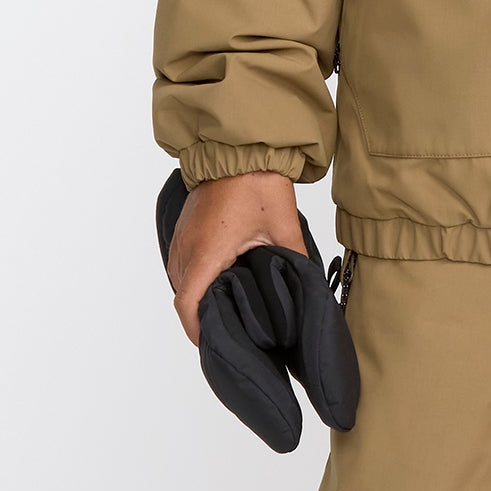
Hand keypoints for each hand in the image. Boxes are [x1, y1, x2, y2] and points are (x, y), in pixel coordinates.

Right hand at [168, 172, 304, 346]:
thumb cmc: (257, 182)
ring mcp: (183, 235)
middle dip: (200, 317)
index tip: (212, 344)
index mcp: (206, 251)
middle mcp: (187, 246)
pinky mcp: (185, 227)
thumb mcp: (285, 227)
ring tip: (226, 312)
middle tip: (228, 332)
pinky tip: (220, 282)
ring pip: (181, 279)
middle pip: (183, 295)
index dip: (196, 330)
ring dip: (197, 296)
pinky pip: (183, 262)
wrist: (239, 146)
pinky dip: (195, 277)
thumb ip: (296, 262)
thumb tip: (309, 288)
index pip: (187, 304)